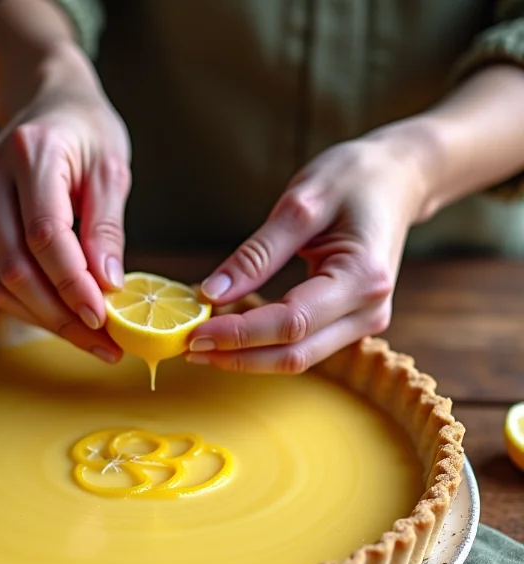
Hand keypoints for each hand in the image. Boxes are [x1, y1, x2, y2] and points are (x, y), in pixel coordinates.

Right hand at [0, 46, 130, 363]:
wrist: (46, 100)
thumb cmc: (86, 130)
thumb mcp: (111, 168)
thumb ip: (107, 226)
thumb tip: (108, 285)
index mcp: (28, 153)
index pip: (45, 236)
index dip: (73, 285)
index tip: (104, 319)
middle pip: (16, 269)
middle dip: (61, 316)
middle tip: (104, 345)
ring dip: (45, 319)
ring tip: (89, 339)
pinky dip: (29, 305)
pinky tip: (63, 316)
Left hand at [188, 128, 430, 372]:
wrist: (399, 179)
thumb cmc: (354, 179)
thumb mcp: (301, 203)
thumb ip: (256, 253)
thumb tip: (210, 293)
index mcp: (362, 278)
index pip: (290, 323)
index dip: (239, 334)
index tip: (194, 332)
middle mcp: (369, 311)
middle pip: (293, 354)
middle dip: (237, 356)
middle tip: (189, 347)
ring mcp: (364, 322)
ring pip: (298, 359)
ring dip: (248, 358)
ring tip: (203, 346)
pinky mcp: (351, 323)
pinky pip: (303, 346)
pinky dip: (264, 346)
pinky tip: (232, 336)